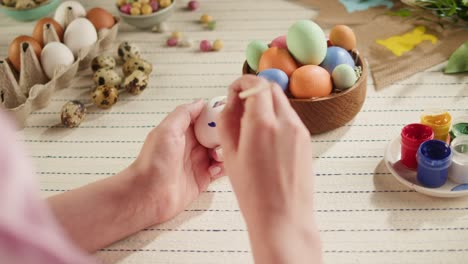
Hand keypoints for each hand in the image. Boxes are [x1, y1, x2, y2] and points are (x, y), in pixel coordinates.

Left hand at [132, 99, 223, 223]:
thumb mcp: (167, 130)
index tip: (228, 115)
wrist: (149, 195)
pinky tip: (214, 169)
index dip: (217, 116)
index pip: (205, 118)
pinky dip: (223, 168)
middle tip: (223, 139)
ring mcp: (198, 162)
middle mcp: (192, 145)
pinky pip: (221, 170)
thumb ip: (184, 114)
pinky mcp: (203, 179)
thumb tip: (200, 102)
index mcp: (182, 131)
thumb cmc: (153, 163)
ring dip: (224, 152)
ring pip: (221, 152)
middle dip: (223, 135)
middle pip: (216, 135)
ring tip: (216, 157)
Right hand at [218, 75, 321, 263]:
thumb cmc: (253, 193)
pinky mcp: (306, 140)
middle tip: (240, 107)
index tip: (235, 90)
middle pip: (272, 88)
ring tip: (251, 128)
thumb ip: (228, 121)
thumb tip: (231, 101)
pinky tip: (266, 140)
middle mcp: (286, 122)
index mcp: (263, 124)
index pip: (257, 84)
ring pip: (282, 102)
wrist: (283, 218)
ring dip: (266, 105)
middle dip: (255, 91)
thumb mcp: (230, 155)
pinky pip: (290, 118)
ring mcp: (300, 131)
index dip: (243, 82)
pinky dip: (276, 118)